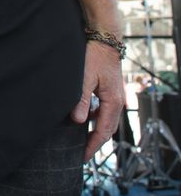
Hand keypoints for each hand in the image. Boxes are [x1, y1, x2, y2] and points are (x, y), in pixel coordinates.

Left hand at [70, 40, 125, 160]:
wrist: (104, 38)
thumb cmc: (95, 55)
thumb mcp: (85, 78)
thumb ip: (82, 99)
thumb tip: (79, 121)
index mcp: (113, 101)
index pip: (104, 131)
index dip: (93, 146)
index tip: (83, 157)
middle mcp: (117, 100)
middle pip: (108, 128)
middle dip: (95, 141)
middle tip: (82, 152)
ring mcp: (115, 95)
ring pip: (106, 118)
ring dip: (96, 128)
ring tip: (82, 136)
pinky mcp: (110, 89)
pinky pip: (104, 108)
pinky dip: (95, 116)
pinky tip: (84, 114)